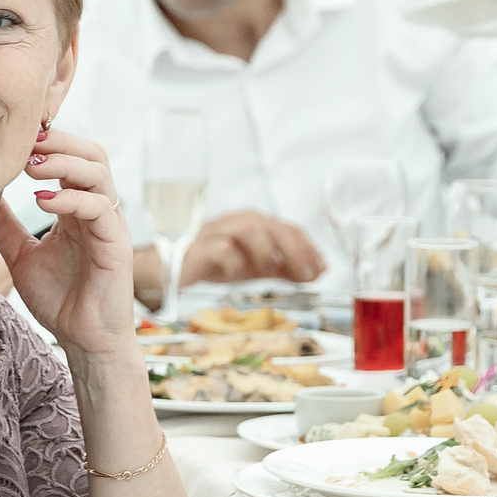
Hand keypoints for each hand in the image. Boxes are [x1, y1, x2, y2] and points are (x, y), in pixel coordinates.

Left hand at [0, 125, 137, 354]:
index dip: (48, 142)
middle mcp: (96, 210)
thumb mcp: (21, 255)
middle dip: (60, 141)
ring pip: (98, 173)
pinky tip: (43, 202)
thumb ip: (6, 227)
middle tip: (25, 141)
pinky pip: (100, 208)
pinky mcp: (117, 244)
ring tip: (30, 166)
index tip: (13, 137)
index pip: (71, 158)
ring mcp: (109, 225)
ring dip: (64, 162)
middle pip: (91, 154)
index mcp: (76, 208)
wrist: (83, 339)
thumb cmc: (60, 299)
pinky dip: (71, 198)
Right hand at [181, 210, 326, 287]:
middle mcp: (237, 222)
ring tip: (271, 272)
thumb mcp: (255, 267)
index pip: (288, 228)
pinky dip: (234, 261)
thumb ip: (283, 269)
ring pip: (248, 230)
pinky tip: (238, 274)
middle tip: (308, 273)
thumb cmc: (216, 263)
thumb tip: (315, 274)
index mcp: (254, 224)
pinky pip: (220, 249)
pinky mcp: (199, 247)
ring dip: (265, 251)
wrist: (173, 268)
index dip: (308, 248)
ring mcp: (217, 232)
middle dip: (294, 249)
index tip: (323, 269)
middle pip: (271, 226)